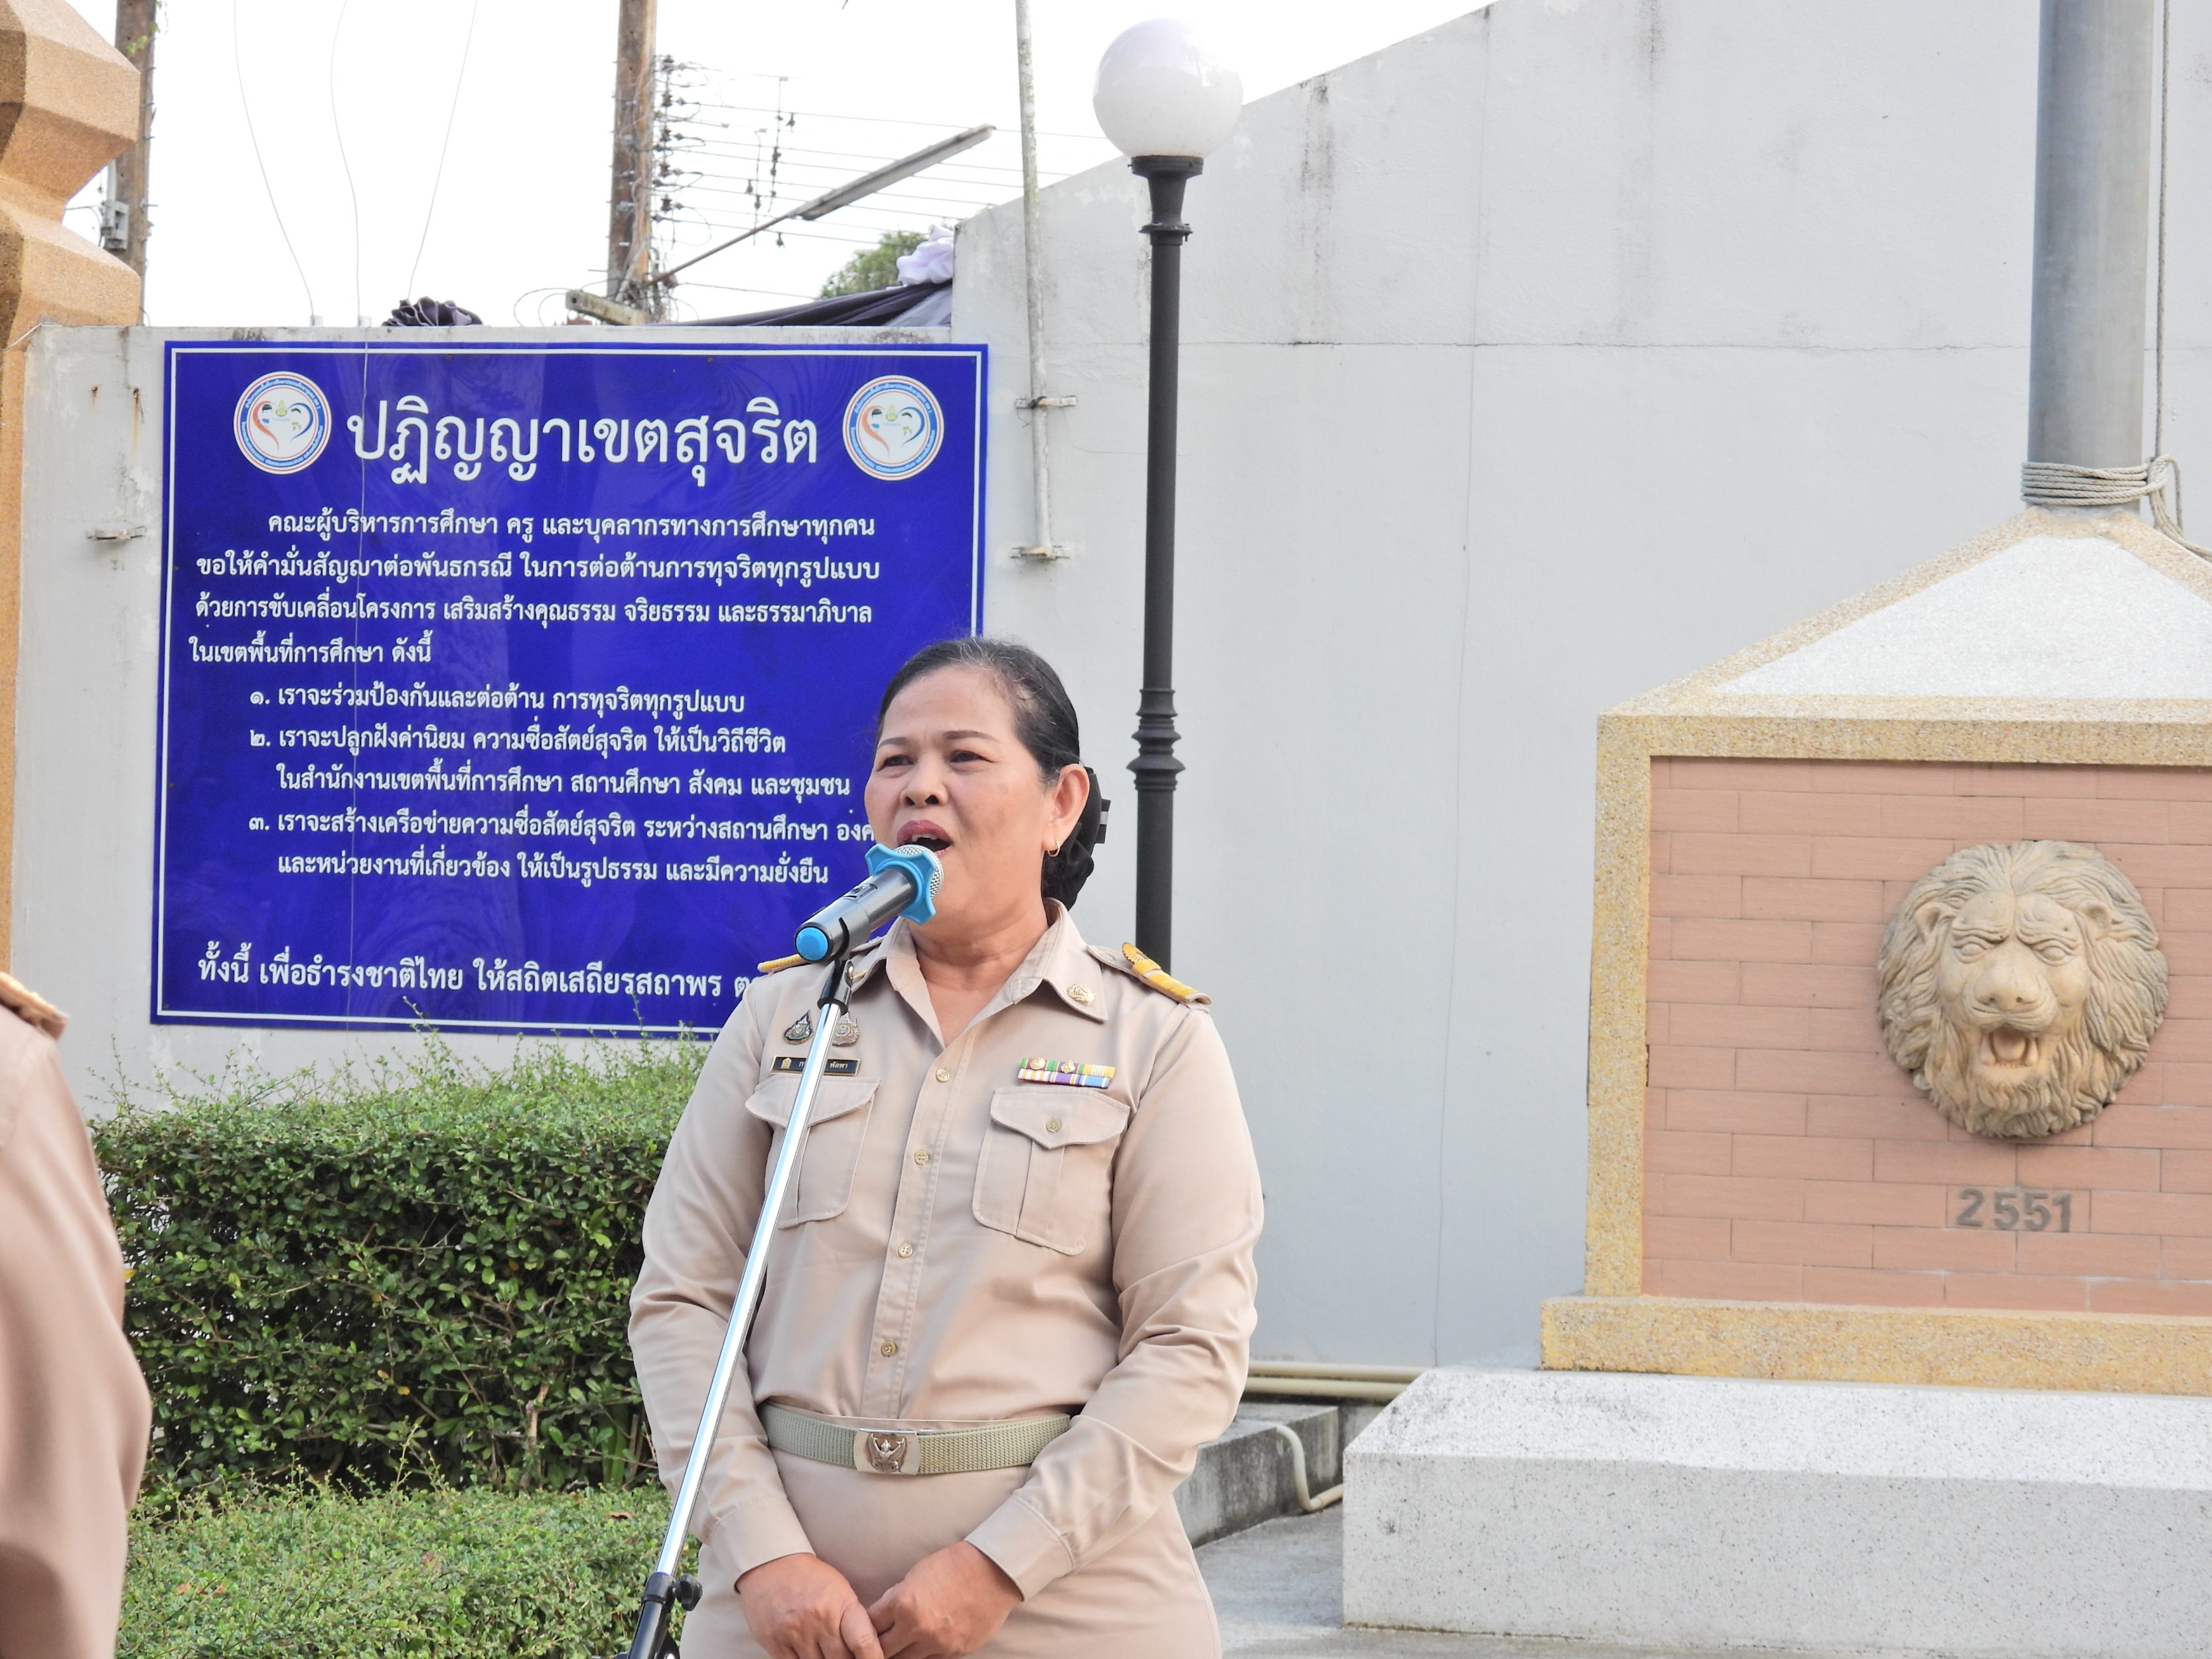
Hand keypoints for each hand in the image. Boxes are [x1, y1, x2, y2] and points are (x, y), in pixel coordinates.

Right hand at [736, 1552, 883, 1658]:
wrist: (771, 1567)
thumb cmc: (811, 1578)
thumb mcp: (840, 1590)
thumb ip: (853, 1621)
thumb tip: (866, 1652)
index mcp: (841, 1604)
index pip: (864, 1643)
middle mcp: (820, 1620)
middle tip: (844, 1653)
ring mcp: (796, 1633)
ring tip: (823, 1649)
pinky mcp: (775, 1643)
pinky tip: (806, 1652)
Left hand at [866, 1542, 1021, 1657]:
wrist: (993, 1571)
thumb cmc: (954, 1565)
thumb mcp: (916, 1574)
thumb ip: (898, 1597)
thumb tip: (886, 1615)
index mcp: (902, 1603)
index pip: (869, 1626)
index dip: (866, 1627)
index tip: (866, 1628)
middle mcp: (916, 1627)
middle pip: (882, 1651)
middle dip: (878, 1646)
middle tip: (878, 1643)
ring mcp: (936, 1643)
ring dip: (901, 1653)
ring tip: (900, 1646)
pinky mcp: (954, 1653)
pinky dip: (925, 1654)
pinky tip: (925, 1645)